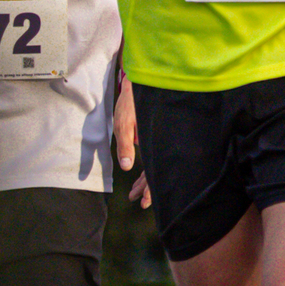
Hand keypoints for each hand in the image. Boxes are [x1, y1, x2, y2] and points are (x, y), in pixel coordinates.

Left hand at [112, 78, 151, 208]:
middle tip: (138, 201)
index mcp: (155, 143)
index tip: (145, 203)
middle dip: (147, 189)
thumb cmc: (133, 102)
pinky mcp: (156, 138)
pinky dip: (148, 167)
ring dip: (145, 180)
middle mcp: (160, 145)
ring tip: (135, 193)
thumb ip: (125, 144)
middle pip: (158, 172)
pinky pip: (155, 157)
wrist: (142, 82)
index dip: (151, 190)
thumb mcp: (124, 122)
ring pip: (156, 166)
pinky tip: (138, 173)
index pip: (156, 173)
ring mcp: (159, 142)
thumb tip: (127, 167)